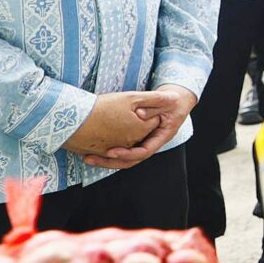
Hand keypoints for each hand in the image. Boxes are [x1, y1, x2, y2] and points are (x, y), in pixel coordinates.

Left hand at [79, 85, 199, 169]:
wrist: (176, 100)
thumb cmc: (174, 100)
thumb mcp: (169, 100)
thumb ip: (156, 106)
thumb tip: (140, 114)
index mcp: (161, 137)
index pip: (144, 152)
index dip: (127, 154)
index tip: (111, 152)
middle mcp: (151, 143)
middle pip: (130, 160)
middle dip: (110, 162)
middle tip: (90, 159)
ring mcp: (142, 141)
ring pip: (124, 158)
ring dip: (106, 160)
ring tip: (87, 157)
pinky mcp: (135, 138)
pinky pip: (122, 148)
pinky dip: (108, 152)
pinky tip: (94, 149)